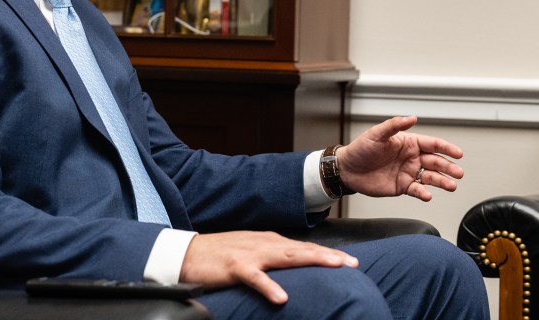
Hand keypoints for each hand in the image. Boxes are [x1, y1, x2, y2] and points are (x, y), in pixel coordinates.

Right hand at [179, 231, 357, 304]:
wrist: (186, 254)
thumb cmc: (220, 256)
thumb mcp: (251, 254)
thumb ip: (272, 259)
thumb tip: (294, 268)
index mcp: (269, 242)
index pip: (304, 248)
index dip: (327, 253)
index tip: (350, 261)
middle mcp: (264, 244)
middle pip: (303, 250)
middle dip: (328, 255)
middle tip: (352, 263)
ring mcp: (250, 254)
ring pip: (287, 256)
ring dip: (312, 260)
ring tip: (333, 266)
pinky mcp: (234, 267)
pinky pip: (255, 278)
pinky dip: (269, 286)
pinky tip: (282, 297)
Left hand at [335, 116, 463, 201]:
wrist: (347, 170)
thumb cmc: (361, 149)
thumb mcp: (376, 134)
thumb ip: (394, 125)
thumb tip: (412, 117)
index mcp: (408, 143)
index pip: (432, 144)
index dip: (446, 148)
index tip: (458, 153)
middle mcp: (412, 158)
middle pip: (435, 161)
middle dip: (448, 167)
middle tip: (459, 172)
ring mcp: (408, 172)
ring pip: (430, 177)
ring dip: (442, 181)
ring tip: (452, 186)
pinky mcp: (402, 187)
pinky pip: (417, 190)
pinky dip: (424, 193)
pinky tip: (428, 195)